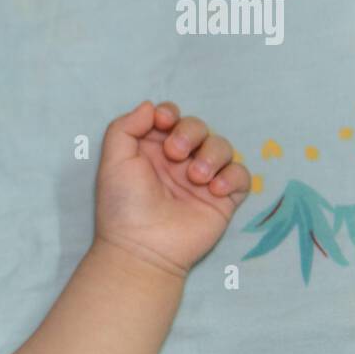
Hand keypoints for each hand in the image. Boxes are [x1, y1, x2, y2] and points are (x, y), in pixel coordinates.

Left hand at [93, 100, 250, 278]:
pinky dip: (232, 176)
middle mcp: (178, 161)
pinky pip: (241, 175)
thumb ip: (125, 127)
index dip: (170, 113)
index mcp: (152, 150)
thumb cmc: (124, 205)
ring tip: (195, 178)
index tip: (163, 122)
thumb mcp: (113, 160)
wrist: (143, 247)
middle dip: (190, 132)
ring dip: (212, 155)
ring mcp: (202, 179)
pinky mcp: (223, 199)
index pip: (170, 117)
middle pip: (198, 127)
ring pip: (222, 147)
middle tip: (176, 154)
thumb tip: (150, 106)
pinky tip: (213, 190)